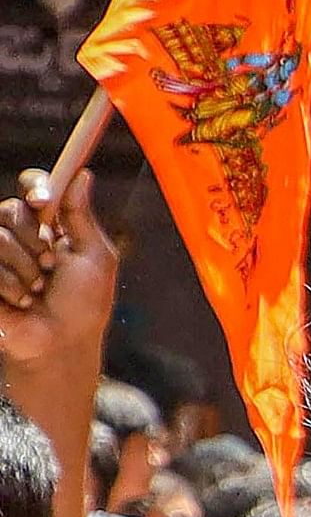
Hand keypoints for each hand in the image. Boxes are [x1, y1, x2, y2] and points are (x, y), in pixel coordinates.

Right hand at [0, 169, 114, 399]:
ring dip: (26, 269)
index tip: (44, 199)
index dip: (35, 185)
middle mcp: (18, 235)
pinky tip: (20, 301)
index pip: (32, 187)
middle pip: (11, 209)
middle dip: (36, 240)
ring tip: (37, 291)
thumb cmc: (84, 305)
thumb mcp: (95, 257)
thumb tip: (82, 174)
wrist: (60, 343)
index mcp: (49, 226)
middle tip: (51, 265)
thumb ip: (82, 216)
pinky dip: (9, 285)